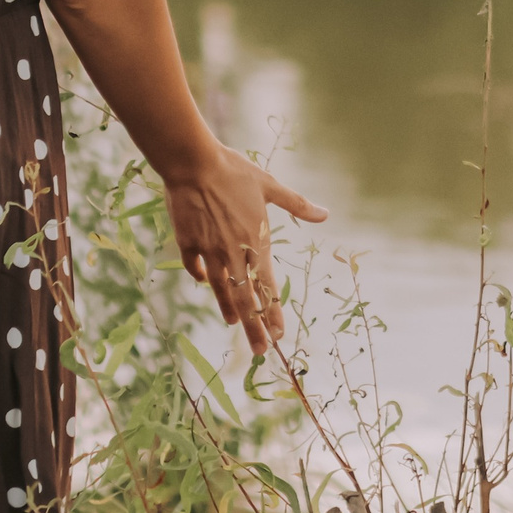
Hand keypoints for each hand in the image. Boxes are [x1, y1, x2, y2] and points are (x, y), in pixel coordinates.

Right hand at [163, 145, 325, 355]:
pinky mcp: (187, 242)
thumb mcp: (269, 186)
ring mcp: (208, 250)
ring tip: (234, 324)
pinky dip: (200, 276)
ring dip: (229, 307)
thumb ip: (297, 204)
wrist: (193, 163)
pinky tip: (203, 282)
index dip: (273, 312)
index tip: (279, 334)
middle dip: (254, 326)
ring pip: (220, 287)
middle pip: (245, 297)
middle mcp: (233, 252)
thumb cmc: (233, 171)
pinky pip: (195, 265)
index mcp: (256, 241)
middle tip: (261, 350)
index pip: (268, 286)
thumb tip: (325, 214)